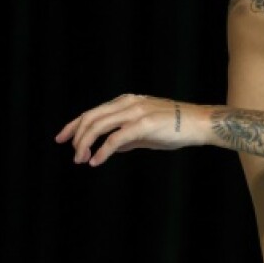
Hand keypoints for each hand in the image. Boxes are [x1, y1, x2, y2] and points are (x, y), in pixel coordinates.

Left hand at [55, 94, 207, 165]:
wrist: (201, 124)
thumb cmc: (179, 128)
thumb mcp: (148, 130)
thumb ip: (129, 137)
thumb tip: (114, 148)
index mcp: (127, 101)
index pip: (92, 112)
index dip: (74, 125)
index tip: (62, 138)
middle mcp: (128, 103)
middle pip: (91, 117)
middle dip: (76, 136)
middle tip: (73, 155)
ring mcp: (135, 112)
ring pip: (99, 126)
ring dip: (85, 145)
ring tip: (81, 159)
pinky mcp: (144, 125)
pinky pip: (115, 139)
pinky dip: (102, 151)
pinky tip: (96, 161)